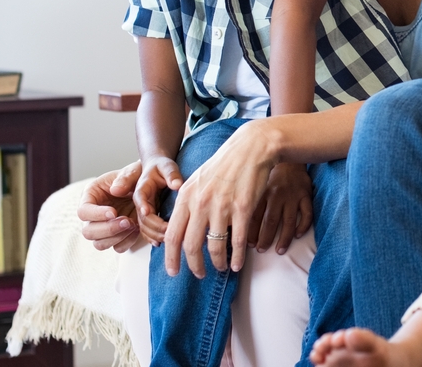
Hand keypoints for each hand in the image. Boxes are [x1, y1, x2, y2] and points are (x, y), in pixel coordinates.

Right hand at [77, 162, 142, 251]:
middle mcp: (93, 214)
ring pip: (99, 244)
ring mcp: (104, 228)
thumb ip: (125, 177)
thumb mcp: (133, 171)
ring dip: (117, 237)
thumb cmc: (138, 176)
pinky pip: (117, 248)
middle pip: (88, 232)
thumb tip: (115, 190)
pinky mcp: (117, 236)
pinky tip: (137, 230)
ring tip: (133, 224)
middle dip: (108, 229)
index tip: (113, 212)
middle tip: (127, 221)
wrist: (151, 187)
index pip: (83, 211)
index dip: (96, 215)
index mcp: (91, 196)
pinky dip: (127, 242)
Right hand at [132, 155, 183, 244]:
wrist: (157, 168)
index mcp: (142, 188)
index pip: (140, 198)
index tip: (148, 212)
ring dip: (154, 234)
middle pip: (142, 217)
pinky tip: (160, 243)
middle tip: (169, 231)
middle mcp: (140, 202)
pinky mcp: (147, 217)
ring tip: (169, 239)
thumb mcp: (167, 166)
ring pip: (143, 227)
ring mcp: (142, 210)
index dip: (143, 206)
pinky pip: (146, 230)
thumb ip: (171, 174)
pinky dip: (152, 237)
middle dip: (154, 226)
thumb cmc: (162, 166)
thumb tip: (177, 185)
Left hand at [162, 120, 280, 278]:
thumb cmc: (223, 165)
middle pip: (191, 246)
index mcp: (186, 197)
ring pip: (215, 247)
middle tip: (199, 274)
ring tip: (220, 268)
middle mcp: (201, 203)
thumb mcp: (196, 180)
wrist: (250, 148)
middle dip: (194, 266)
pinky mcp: (242, 208)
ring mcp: (222, 207)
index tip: (173, 272)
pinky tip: (238, 264)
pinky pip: (237, 241)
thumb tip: (178, 228)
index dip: (171, 258)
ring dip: (217, 263)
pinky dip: (237, 257)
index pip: (172, 235)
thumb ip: (186, 203)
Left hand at [251, 162, 312, 254]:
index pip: (254, 217)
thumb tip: (230, 220)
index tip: (247, 245)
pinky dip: (303, 225)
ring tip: (279, 250)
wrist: (287, 154)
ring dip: (284, 238)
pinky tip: (298, 235)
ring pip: (289, 221)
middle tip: (261, 250)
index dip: (250, 233)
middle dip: (265, 239)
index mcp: (262, 192)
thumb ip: (245, 199)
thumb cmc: (267, 171)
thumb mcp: (254, 181)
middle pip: (271, 221)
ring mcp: (293, 195)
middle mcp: (277, 194)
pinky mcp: (306, 194)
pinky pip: (307, 213)